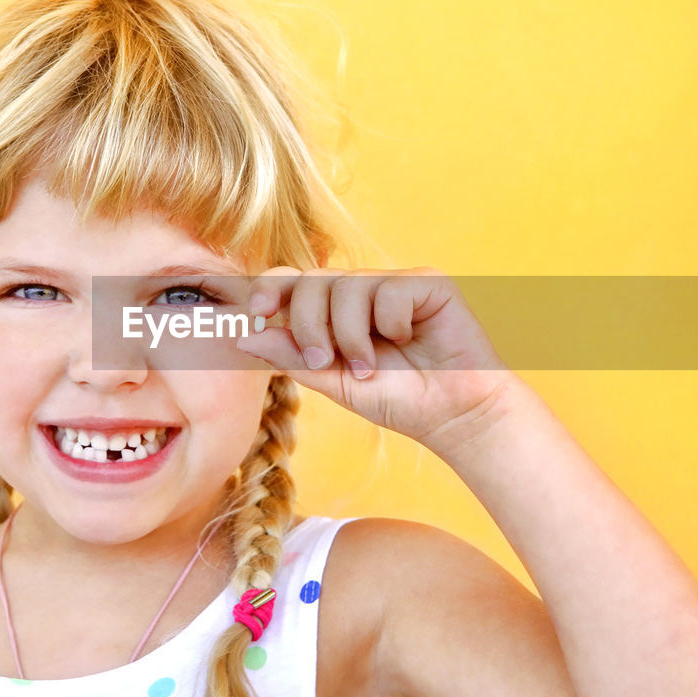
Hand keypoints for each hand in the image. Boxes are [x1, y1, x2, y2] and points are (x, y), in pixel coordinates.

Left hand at [235, 266, 520, 458]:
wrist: (453, 416)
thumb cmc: (399, 400)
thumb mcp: (336, 382)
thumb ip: (293, 358)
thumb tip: (244, 336)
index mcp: (335, 310)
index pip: (293, 281)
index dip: (270, 288)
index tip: (257, 314)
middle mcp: (362, 290)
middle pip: (312, 280)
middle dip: (308, 324)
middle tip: (324, 360)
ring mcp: (394, 283)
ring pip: (347, 285)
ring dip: (351, 334)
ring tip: (371, 366)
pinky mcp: (428, 283)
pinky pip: (389, 290)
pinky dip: (391, 324)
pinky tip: (409, 340)